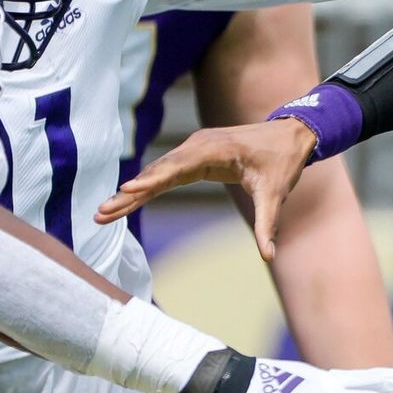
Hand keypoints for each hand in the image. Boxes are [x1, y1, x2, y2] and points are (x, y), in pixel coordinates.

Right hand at [96, 118, 314, 259]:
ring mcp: (193, 149)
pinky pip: (166, 172)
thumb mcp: (276, 194)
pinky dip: (146, 186)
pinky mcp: (193, 156)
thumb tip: (269, 256)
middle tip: (102, 212)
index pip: (177, 167)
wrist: (289, 136)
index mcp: (215, 150)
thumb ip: (267, 224)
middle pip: (158, 172)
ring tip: (105, 211)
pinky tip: (126, 201)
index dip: (152, 180)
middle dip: (130, 194)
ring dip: (132, 192)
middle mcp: (198, 145)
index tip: (127, 190)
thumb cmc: (282, 162)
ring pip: (157, 172)